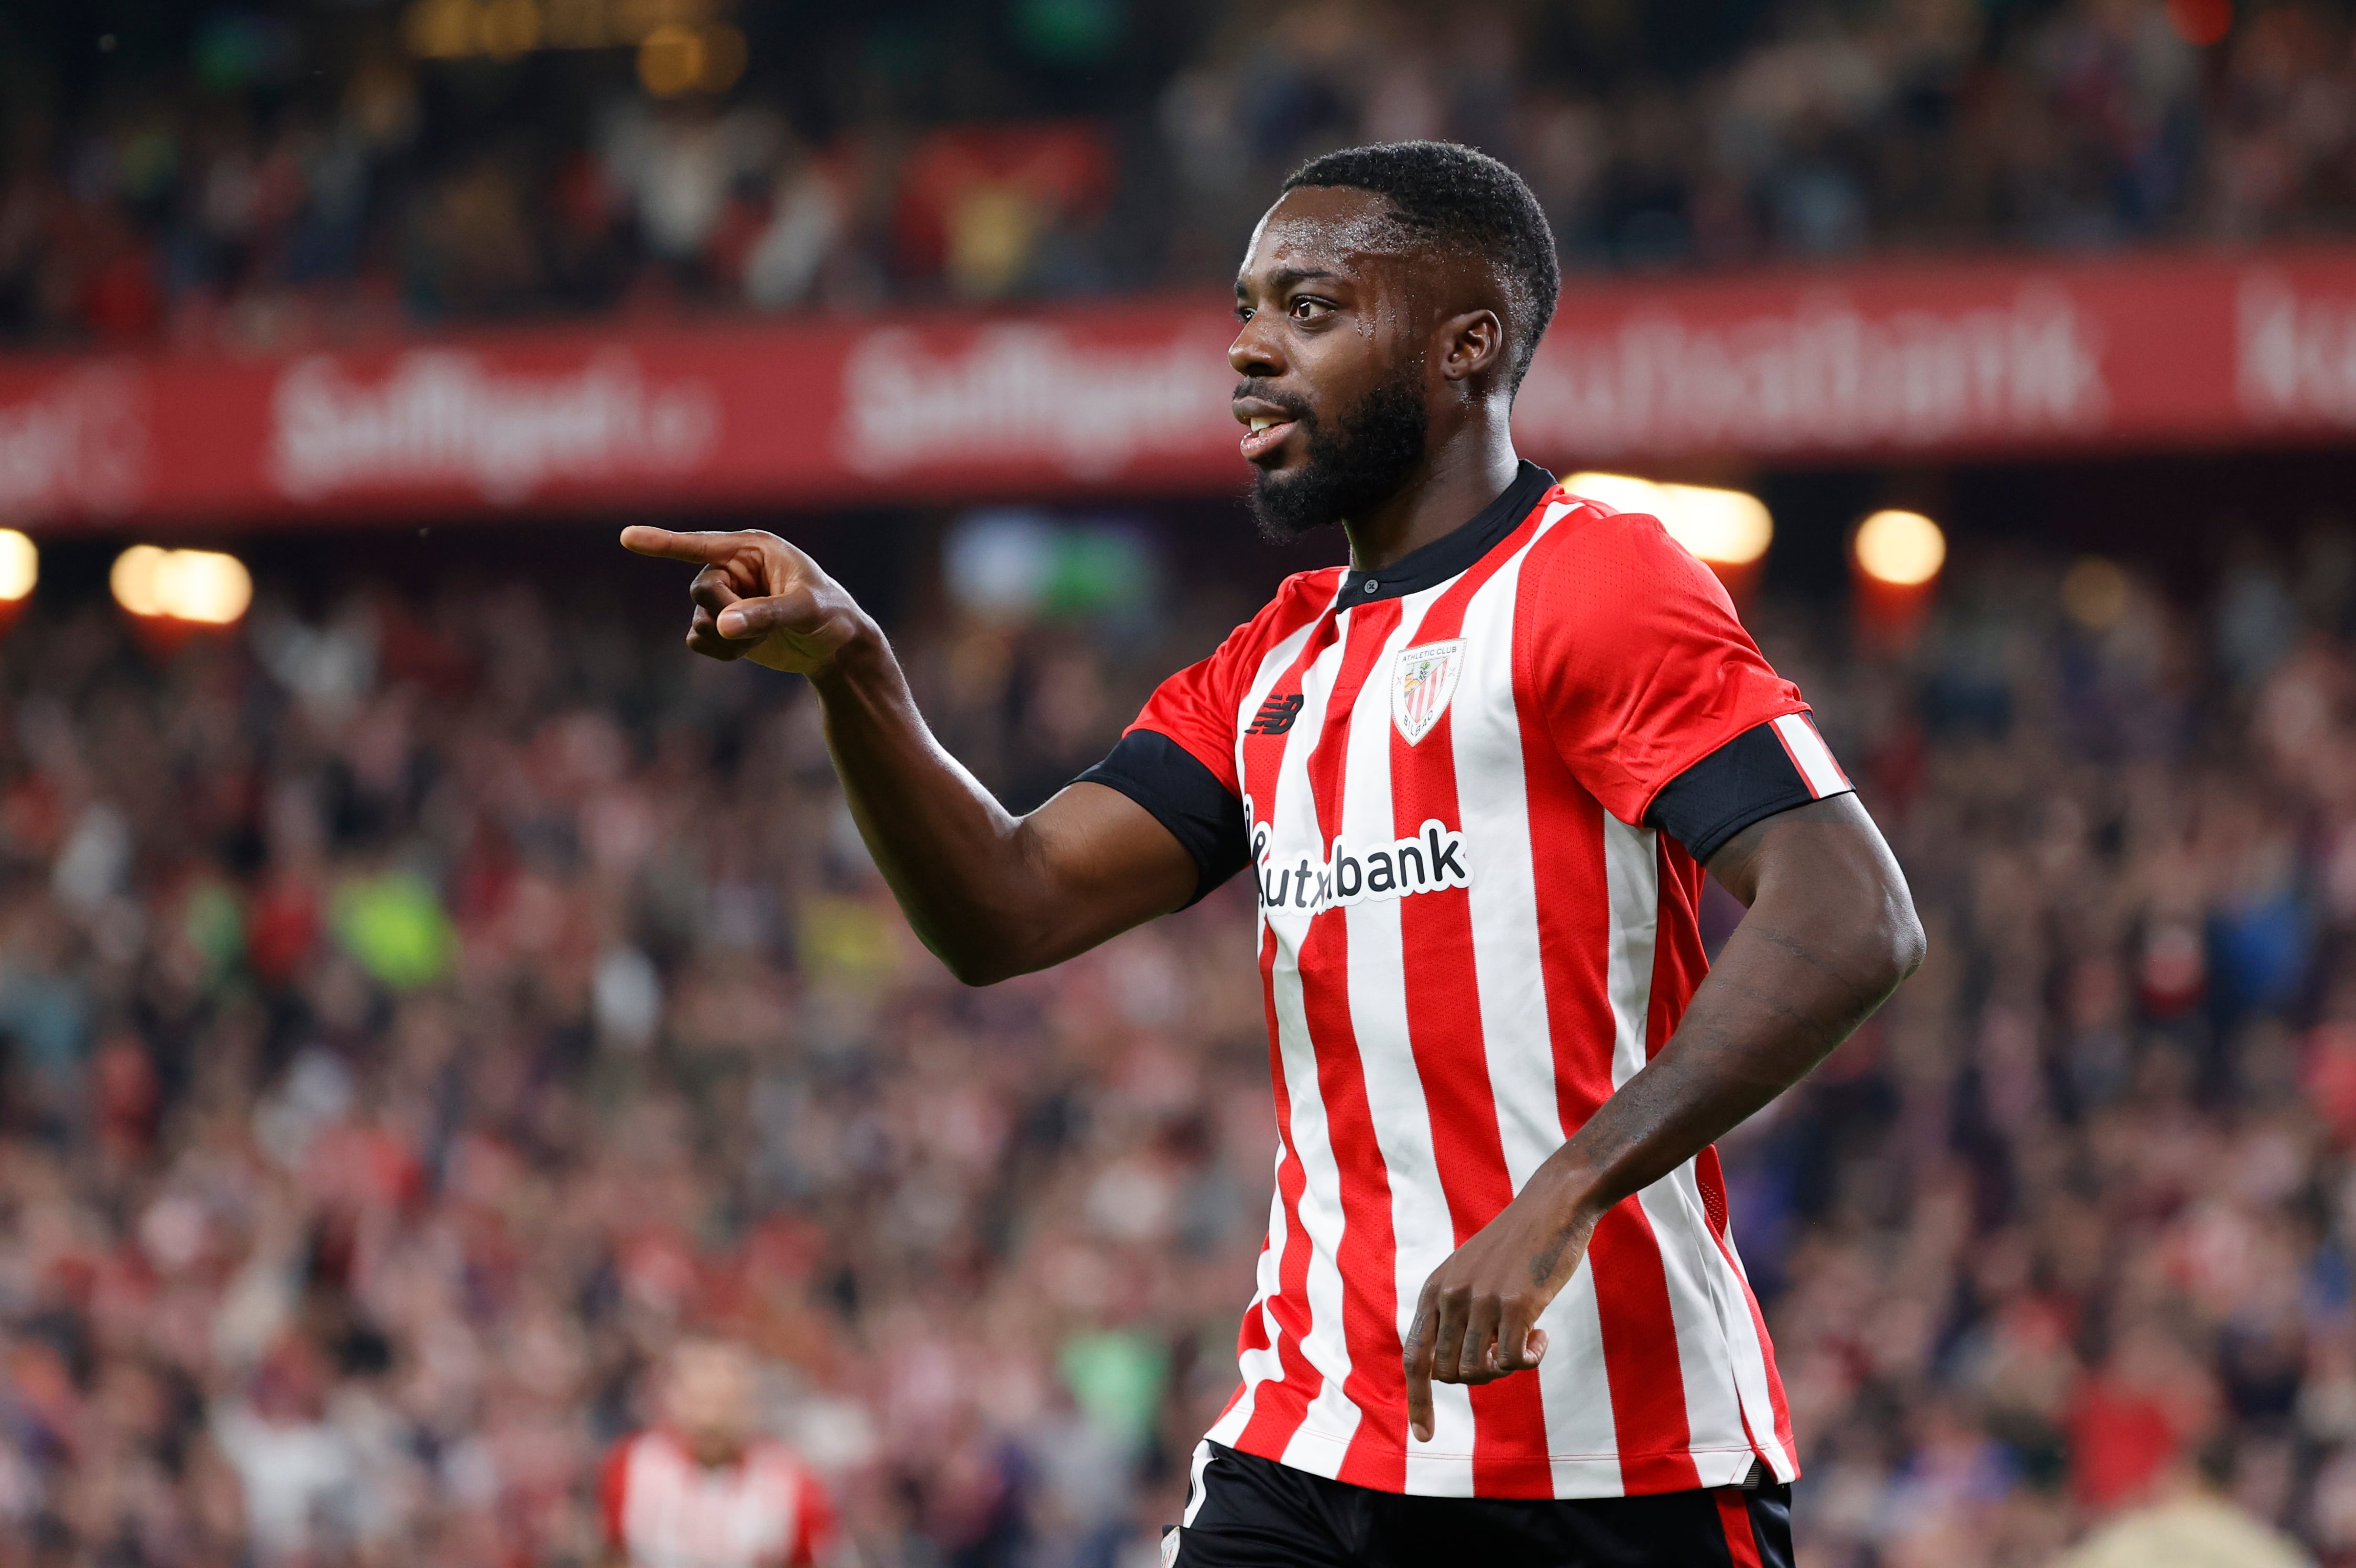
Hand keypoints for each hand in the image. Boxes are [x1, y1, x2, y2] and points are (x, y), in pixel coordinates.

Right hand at [620, 527, 870, 675]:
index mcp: (753, 549)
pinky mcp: (722, 624)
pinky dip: (719, 651)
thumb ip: (766, 615)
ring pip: (698, 618)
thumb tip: (721, 625)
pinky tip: (747, 651)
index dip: (662, 542)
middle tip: (759, 625)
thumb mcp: (806, 611)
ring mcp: (726, 596)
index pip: (700, 544)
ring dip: (726, 638)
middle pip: (700, 589)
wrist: (837, 649)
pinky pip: (697, 639)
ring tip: (762, 639)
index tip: (626, 537)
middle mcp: (734, 568)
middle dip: (726, 613)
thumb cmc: (832, 616)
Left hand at [1401, 1183, 1598, 1442]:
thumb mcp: (1472, 1275)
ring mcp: (1480, 1300)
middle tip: (1508, 1351)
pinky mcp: (1515, 1304)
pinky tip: (1542, 1335)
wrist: (1553, 1206)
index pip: (1414, 1357)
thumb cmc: (1517, 1246)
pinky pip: (1513, 1361)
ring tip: (1525, 1340)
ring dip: (1505, 1369)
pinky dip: (1529, 1359)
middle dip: (1481, 1375)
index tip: (1424, 1436)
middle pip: (1451, 1373)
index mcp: (1434, 1290)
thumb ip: (1459, 1315)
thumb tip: (1461, 1371)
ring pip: (1479, 1371)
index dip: (1417, 1400)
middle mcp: (1449, 1296)